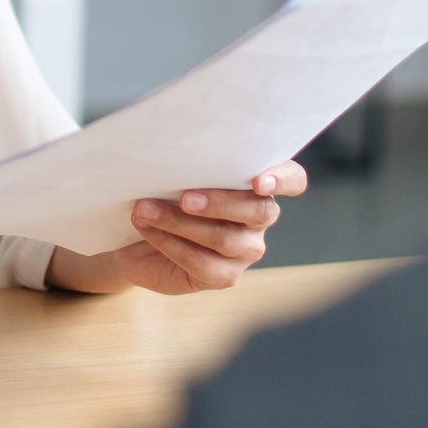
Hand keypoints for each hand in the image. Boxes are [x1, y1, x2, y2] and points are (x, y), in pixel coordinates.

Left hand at [46, 160, 306, 296]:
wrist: (135, 236)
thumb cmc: (160, 192)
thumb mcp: (173, 171)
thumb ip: (186, 162)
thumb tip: (170, 151)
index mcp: (257, 184)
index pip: (292, 179)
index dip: (282, 179)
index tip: (258, 181)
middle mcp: (258, 218)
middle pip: (258, 211)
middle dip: (219, 202)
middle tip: (183, 197)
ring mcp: (245, 250)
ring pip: (225, 239)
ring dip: (179, 222)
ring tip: (144, 209)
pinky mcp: (224, 276)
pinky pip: (202, 263)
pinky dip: (169, 243)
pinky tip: (147, 228)